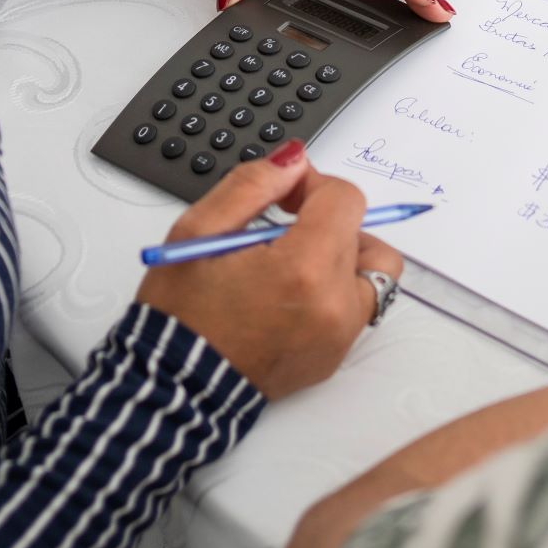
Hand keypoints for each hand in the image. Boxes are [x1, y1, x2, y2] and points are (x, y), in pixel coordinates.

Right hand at [135, 143, 405, 400]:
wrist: (175, 386)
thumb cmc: (181, 316)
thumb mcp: (199, 230)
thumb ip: (253, 184)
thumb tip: (294, 161)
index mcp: (304, 269)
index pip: (346, 200)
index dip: (314, 185)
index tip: (285, 193)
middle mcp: (334, 305)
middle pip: (366, 236)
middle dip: (330, 221)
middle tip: (286, 229)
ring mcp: (338, 337)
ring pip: (372, 276)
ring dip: (342, 258)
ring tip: (293, 264)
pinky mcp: (333, 358)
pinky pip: (356, 310)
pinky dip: (334, 293)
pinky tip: (288, 296)